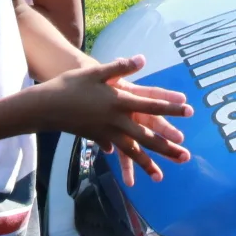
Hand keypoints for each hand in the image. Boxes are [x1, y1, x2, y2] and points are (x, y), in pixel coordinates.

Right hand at [37, 56, 192, 183]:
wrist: (46, 106)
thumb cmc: (71, 84)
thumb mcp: (96, 72)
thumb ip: (121, 67)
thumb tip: (142, 59)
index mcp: (119, 102)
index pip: (151, 106)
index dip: (170, 109)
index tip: (188, 112)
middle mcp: (116, 120)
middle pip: (146, 136)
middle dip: (167, 147)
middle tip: (186, 155)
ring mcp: (106, 133)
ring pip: (131, 151)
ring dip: (148, 163)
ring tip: (161, 176)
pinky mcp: (97, 139)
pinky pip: (115, 151)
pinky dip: (123, 161)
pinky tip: (130, 173)